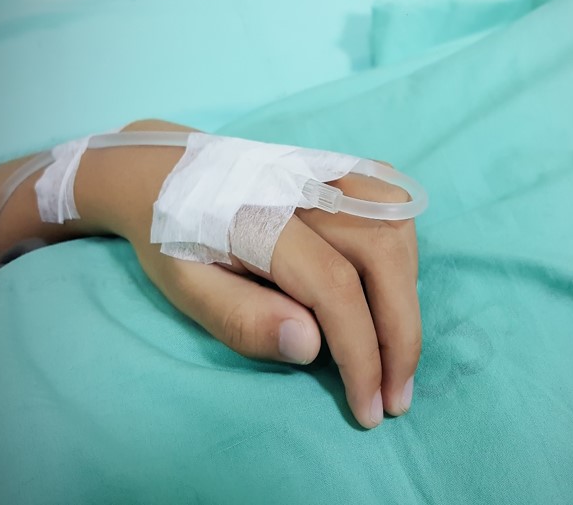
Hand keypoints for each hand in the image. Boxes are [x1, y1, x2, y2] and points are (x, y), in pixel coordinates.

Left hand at [123, 169, 421, 428]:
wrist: (165, 175)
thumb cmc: (176, 238)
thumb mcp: (187, 288)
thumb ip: (242, 318)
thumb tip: (312, 347)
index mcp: (259, 216)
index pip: (333, 285)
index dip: (360, 351)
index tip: (368, 406)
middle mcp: (306, 184)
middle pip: (382, 252)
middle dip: (402, 333)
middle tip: (397, 395)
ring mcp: (329, 168)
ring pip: (398, 229)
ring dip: (407, 297)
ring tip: (393, 354)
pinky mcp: (343, 167)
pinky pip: (394, 208)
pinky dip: (403, 259)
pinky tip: (390, 296)